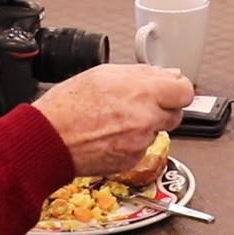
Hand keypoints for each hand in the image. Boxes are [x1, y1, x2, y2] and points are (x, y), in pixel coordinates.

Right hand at [33, 64, 193, 176]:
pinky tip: (111, 135)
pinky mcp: (132, 161)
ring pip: (157, 132)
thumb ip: (143, 74)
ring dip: (145, 126)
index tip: (171, 89)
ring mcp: (140, 142)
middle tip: (139, 104)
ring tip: (116, 120)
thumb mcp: (104, 73)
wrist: (48, 139)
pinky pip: (142, 148)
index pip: (184, 91)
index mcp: (143, 93)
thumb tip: (167, 74)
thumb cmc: (67, 106)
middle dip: (162, 108)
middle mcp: (145, 119)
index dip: (178, 89)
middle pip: (176, 114)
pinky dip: (131, 142)